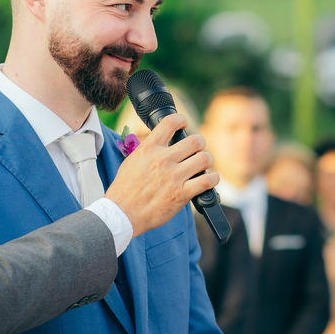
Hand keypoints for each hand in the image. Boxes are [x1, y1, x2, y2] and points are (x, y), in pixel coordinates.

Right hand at [105, 113, 219, 236]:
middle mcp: (163, 159)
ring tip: (203, 164)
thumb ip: (148, 150)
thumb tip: (162, 142)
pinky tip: (210, 179)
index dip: (181, 120)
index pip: (170, 122)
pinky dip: (213, 179)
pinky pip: (207, 181)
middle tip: (197, 150)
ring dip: (207, 160)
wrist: (122, 213)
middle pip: (195, 141)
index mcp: (149, 149)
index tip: (184, 123)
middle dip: (199, 143)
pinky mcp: (181, 194)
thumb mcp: (132, 161)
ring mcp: (173, 176)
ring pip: (204, 159)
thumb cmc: (125, 190)